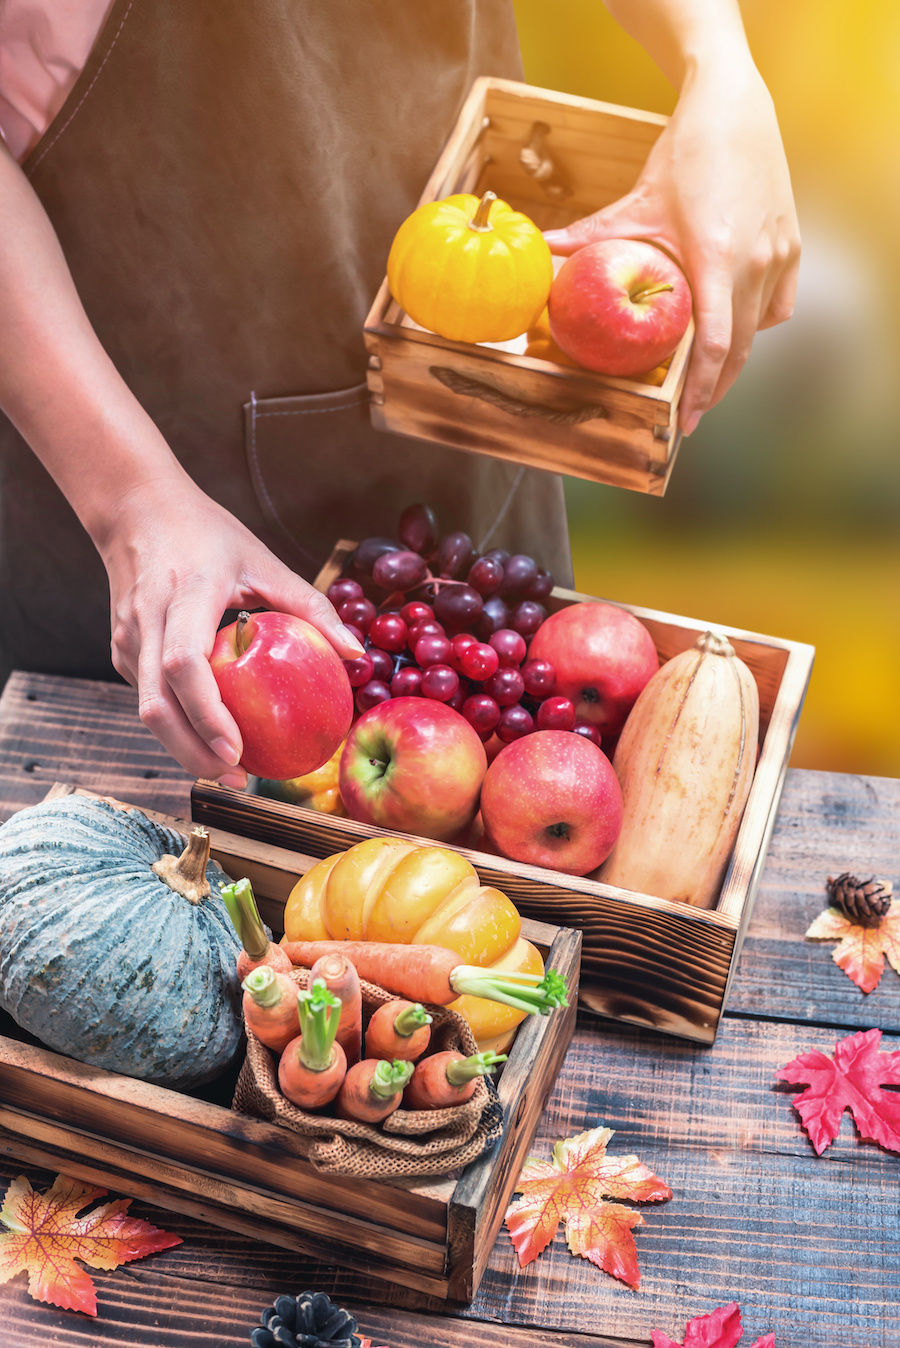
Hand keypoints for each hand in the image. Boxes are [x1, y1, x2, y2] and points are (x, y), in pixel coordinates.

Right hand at [100, 477, 363, 785]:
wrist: (136, 510)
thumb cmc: (207, 534)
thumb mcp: (265, 561)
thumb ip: (311, 607)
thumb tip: (357, 654)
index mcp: (186, 594)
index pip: (185, 665)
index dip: (208, 714)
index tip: (236, 750)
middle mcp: (148, 620)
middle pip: (157, 707)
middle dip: (193, 753)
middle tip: (236, 779)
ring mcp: (128, 638)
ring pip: (147, 710)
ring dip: (183, 747)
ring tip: (227, 770)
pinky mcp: (121, 649)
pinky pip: (148, 698)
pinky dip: (176, 725)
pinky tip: (208, 738)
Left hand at [543, 62, 799, 434]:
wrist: (732, 108)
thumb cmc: (684, 154)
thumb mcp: (636, 203)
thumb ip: (589, 237)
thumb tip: (543, 253)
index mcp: (714, 259)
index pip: (714, 347)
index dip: (701, 392)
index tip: (686, 421)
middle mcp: (753, 263)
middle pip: (739, 351)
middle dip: (716, 389)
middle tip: (691, 415)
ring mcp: (778, 256)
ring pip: (759, 331)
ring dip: (734, 358)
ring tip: (708, 377)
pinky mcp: (791, 247)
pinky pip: (778, 306)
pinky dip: (756, 323)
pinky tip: (734, 324)